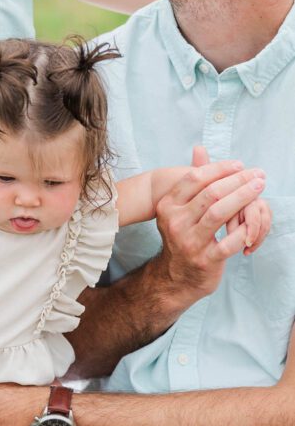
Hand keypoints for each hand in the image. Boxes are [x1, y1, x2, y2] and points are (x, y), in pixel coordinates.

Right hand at [153, 146, 265, 305]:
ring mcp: (189, 242)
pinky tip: (256, 218)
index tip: (240, 165)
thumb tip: (200, 149)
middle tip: (257, 174)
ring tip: (259, 188)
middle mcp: (175, 222)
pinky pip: (230, 241)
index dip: (219, 168)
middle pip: (210, 193)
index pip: (194, 179)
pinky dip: (245, 229)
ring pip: (220, 213)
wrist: (176, 276)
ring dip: (243, 197)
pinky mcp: (205, 259)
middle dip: (237, 180)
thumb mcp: (180, 209)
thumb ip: (193, 181)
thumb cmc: (183, 236)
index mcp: (167, 206)